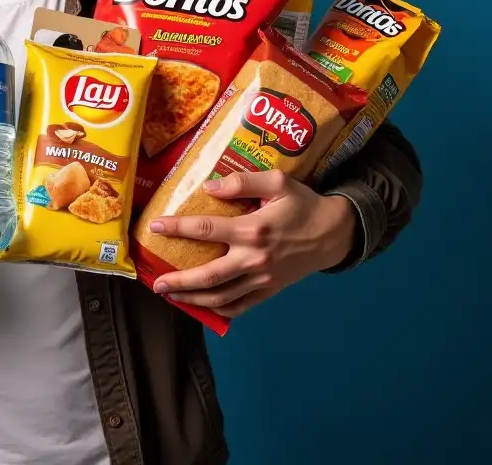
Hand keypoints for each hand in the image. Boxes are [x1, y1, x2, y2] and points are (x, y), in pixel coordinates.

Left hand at [149, 169, 355, 317]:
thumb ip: (243, 182)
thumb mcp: (278, 182)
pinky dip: (220, 310)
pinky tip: (203, 307)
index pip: (206, 229)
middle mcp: (255, 258)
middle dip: (179, 281)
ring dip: (194, 299)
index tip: (156, 227)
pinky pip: (241, 306)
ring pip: (222, 296)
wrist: (335, 234)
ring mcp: (263, 278)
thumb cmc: (303, 204)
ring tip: (172, 296)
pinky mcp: (270, 290)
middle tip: (155, 282)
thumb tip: (209, 187)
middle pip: (209, 275)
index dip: (178, 228)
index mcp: (253, 229)